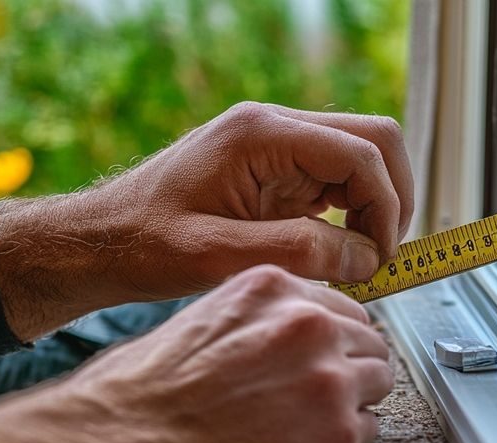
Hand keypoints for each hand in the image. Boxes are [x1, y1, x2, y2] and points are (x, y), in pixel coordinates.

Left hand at [0, 103, 413, 340]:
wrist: (103, 240)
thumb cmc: (145, 245)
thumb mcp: (219, 258)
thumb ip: (299, 252)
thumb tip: (366, 257)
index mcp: (260, 135)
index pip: (360, 152)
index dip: (385, 207)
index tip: (380, 258)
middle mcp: (274, 128)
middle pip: (374, 141)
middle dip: (392, 198)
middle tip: (383, 255)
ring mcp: (276, 146)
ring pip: (360, 159)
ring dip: (374, 208)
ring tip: (361, 260)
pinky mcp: (275, 169)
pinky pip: (335, 181)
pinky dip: (352, 214)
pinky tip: (338, 253)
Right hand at [0, 266, 393, 442]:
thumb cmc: (136, 394)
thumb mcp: (196, 322)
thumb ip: (251, 324)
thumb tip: (272, 344)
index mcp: (272, 289)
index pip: (339, 305)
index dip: (333, 336)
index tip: (325, 356)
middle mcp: (309, 323)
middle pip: (368, 339)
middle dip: (350, 366)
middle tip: (322, 396)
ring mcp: (329, 377)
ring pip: (380, 380)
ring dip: (356, 402)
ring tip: (314, 424)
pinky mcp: (337, 434)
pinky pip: (372, 430)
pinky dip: (347, 441)